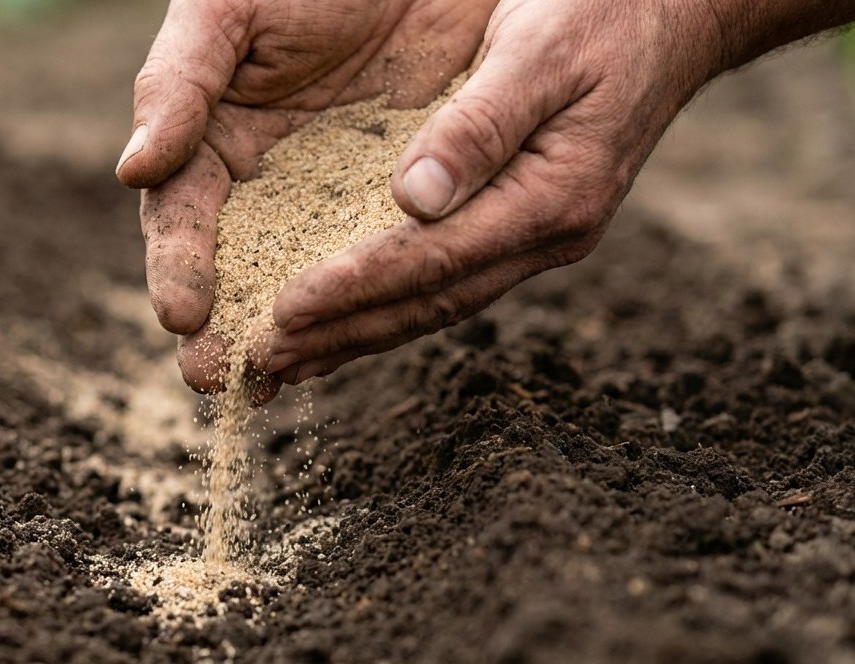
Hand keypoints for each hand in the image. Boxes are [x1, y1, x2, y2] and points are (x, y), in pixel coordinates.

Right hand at [116, 0, 496, 397]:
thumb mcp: (227, 9)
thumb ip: (179, 81)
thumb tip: (133, 167)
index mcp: (206, 141)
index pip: (178, 217)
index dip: (175, 265)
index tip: (181, 312)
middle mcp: (259, 185)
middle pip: (229, 270)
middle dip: (218, 326)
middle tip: (213, 378)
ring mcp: (322, 202)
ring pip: (295, 281)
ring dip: (281, 337)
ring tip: (269, 385)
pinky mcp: (385, 206)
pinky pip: (367, 266)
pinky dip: (356, 309)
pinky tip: (348, 346)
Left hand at [263, 0, 725, 386]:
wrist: (670, 13)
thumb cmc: (602, 12)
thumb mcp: (542, 50)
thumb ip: (481, 124)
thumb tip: (412, 198)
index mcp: (553, 198)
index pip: (436, 259)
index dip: (357, 286)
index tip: (285, 308)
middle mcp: (544, 235)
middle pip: (428, 302)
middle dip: (342, 333)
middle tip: (262, 359)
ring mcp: (532, 238)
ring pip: (430, 304)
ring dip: (355, 334)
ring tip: (281, 359)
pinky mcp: (514, 227)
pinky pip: (438, 279)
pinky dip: (382, 304)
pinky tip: (335, 319)